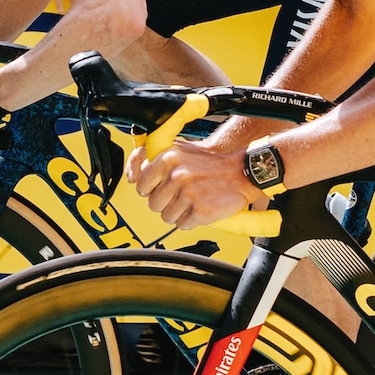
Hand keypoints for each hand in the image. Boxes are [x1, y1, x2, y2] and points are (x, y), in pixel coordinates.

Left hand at [128, 137, 265, 227]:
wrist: (242, 171)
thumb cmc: (211, 162)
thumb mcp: (181, 150)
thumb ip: (155, 160)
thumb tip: (132, 176)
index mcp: (168, 158)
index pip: (141, 185)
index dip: (150, 190)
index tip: (158, 190)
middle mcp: (177, 175)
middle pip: (153, 204)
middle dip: (166, 203)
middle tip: (181, 195)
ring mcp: (189, 194)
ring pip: (167, 217)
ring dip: (179, 212)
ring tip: (193, 200)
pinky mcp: (200, 210)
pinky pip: (183, 224)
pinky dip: (191, 220)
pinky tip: (201, 207)